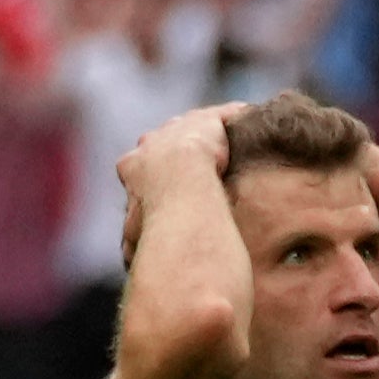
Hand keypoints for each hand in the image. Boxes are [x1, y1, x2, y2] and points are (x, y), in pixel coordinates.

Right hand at [118, 101, 245, 271]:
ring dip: (205, 131)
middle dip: (177, 148)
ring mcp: (179, 128)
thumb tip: (130, 261)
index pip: (140, 165)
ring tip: (226, 140)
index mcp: (132, 166)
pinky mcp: (209, 121)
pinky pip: (224, 117)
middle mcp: (152, 142)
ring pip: (193, 127)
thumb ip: (134, 240)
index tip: (167, 185)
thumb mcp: (139, 233)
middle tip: (198, 161)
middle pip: (165, 142)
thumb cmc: (159, 216)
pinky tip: (249, 121)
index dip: (154, 174)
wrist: (181, 184)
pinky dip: (235, 118)